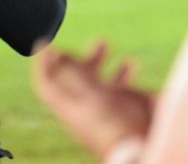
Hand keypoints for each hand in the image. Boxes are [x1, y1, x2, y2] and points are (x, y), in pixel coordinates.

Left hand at [33, 42, 154, 158]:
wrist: (145, 149)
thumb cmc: (115, 126)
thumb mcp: (91, 95)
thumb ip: (73, 73)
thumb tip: (51, 51)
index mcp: (69, 106)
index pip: (46, 84)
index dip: (42, 64)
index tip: (43, 43)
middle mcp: (84, 105)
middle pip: (71, 77)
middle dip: (74, 56)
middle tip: (67, 38)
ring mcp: (103, 107)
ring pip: (96, 78)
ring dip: (98, 58)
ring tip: (103, 41)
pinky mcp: (123, 108)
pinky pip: (118, 86)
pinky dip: (122, 71)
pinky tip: (131, 62)